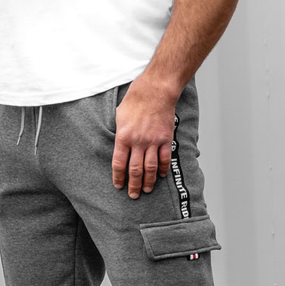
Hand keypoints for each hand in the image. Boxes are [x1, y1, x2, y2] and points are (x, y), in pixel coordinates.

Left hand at [111, 77, 177, 197]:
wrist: (155, 90)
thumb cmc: (135, 100)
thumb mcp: (119, 116)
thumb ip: (120, 133)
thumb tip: (120, 145)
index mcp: (123, 137)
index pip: (119, 163)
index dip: (118, 177)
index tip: (118, 185)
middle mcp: (138, 142)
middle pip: (135, 170)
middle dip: (133, 185)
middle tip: (133, 195)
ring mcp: (153, 141)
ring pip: (150, 168)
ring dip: (148, 181)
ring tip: (146, 190)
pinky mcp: (166, 139)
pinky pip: (164, 158)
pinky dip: (162, 169)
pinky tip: (160, 175)